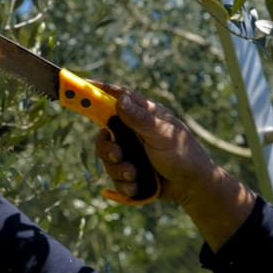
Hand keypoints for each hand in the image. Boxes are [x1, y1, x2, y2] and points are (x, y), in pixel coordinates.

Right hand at [94, 84, 255, 249]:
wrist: (192, 187)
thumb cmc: (184, 155)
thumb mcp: (163, 135)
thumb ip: (140, 119)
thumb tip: (119, 100)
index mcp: (143, 115)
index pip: (117, 96)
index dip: (98, 90)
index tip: (80, 86)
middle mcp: (133, 130)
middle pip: (104, 132)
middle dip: (107, 148)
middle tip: (117, 155)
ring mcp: (130, 150)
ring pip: (107, 156)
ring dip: (118, 169)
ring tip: (134, 175)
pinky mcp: (129, 169)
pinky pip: (114, 175)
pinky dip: (123, 183)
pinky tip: (136, 185)